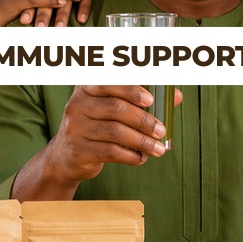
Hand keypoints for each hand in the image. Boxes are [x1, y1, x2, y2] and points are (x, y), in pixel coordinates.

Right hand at [43, 85, 182, 189]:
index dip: (130, 90)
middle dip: (143, 120)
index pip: (109, 82)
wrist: (66, 156)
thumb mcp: (113, 109)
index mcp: (87, 88)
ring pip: (114, 132)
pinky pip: (109, 152)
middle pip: (115, 108)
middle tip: (161, 130)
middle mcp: (78, 104)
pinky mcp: (78, 150)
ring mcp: (75, 127)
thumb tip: (176, 97)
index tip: (150, 99)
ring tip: (158, 149)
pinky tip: (141, 158)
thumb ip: (141, 101)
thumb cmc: (97, 126)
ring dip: (141, 141)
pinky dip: (130, 156)